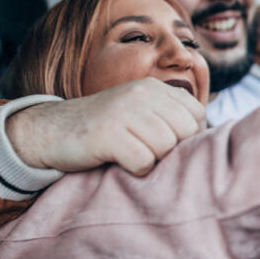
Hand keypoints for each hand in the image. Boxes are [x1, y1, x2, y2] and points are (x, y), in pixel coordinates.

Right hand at [5, 77, 205, 175]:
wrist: (49, 131)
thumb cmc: (102, 131)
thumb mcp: (138, 114)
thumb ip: (169, 119)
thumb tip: (210, 145)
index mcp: (153, 88)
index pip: (197, 115)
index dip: (187, 137)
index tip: (165, 146)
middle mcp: (141, 94)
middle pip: (186, 132)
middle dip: (172, 151)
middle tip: (146, 153)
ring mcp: (124, 112)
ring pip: (166, 147)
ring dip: (151, 161)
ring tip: (129, 155)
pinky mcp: (108, 134)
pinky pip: (142, 162)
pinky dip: (134, 170)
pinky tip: (118, 163)